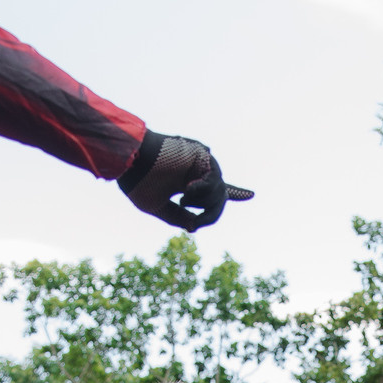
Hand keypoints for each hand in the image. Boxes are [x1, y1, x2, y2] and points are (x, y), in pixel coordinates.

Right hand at [118, 132, 253, 231]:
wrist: (131, 162)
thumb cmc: (139, 182)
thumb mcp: (158, 207)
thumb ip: (177, 217)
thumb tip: (194, 226)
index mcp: (187, 182)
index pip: (213, 191)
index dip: (233, 192)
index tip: (250, 194)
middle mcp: (196, 172)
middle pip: (218, 199)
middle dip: (211, 215)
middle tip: (197, 223)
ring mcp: (201, 163)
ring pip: (219, 193)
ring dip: (205, 204)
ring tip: (183, 199)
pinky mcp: (203, 155)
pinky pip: (215, 181)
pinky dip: (203, 190)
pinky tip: (186, 189)